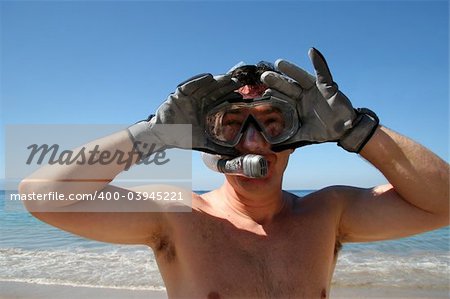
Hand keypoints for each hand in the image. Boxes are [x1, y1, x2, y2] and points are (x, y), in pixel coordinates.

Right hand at [128, 73, 240, 155]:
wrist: (163, 135)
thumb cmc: (182, 137)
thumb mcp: (203, 142)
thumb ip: (217, 146)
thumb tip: (233, 153)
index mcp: (205, 111)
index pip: (220, 102)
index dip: (230, 97)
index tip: (241, 95)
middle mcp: (199, 102)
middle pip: (214, 91)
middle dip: (226, 86)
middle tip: (238, 82)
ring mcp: (189, 97)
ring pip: (205, 87)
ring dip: (215, 81)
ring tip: (227, 77)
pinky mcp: (179, 94)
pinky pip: (190, 86)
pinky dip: (198, 81)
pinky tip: (208, 77)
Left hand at [261, 48, 378, 152]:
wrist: (344, 130)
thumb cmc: (323, 131)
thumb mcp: (304, 135)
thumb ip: (290, 138)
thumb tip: (273, 146)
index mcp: (296, 106)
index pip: (283, 99)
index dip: (274, 96)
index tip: (263, 94)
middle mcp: (303, 96)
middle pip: (288, 86)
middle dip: (277, 81)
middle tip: (264, 77)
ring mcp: (314, 89)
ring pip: (301, 77)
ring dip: (291, 70)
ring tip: (280, 63)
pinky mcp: (327, 85)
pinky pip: (323, 72)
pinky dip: (318, 61)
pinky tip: (312, 52)